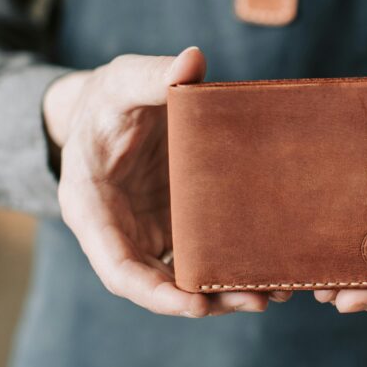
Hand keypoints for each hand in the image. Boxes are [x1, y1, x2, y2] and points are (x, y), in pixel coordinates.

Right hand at [43, 48, 290, 316]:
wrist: (110, 108)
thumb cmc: (109, 98)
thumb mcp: (123, 82)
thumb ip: (153, 75)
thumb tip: (192, 61)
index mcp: (93, 208)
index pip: (118, 268)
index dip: (154, 293)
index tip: (192, 305)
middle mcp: (121, 233)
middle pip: (158, 285)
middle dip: (203, 301)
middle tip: (255, 301)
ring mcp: (150, 234)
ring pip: (184, 279)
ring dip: (224, 292)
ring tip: (273, 293)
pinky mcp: (177, 227)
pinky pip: (202, 257)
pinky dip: (231, 268)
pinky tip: (271, 271)